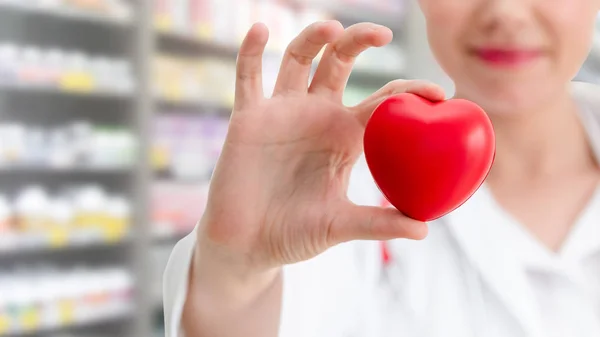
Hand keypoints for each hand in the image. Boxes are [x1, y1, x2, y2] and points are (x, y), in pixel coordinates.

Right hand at [198, 21, 445, 273]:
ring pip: (298, 58)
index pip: (382, 101)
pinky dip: (251, 51)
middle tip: (383, 34)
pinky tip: (260, 29)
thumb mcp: (340, 224)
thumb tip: (424, 231)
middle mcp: (316, 116)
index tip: (439, 92)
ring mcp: (282, 113)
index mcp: (345, 137)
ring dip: (313, 37)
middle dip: (360, 41)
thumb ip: (377, 223)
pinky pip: (248, 76)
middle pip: (340, 62)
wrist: (248, 244)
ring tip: (332, 28)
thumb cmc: (294, 234)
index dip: (410, 91)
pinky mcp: (249, 117)